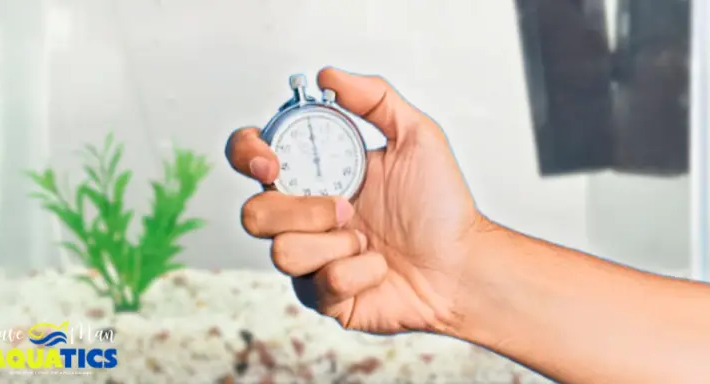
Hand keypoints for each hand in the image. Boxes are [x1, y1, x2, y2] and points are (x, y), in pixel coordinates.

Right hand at [225, 67, 482, 334]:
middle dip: (302, 211)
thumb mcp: (417, 137)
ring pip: (282, 253)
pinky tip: (380, 266)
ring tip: (370, 240)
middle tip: (348, 207)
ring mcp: (311, 259)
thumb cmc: (441, 207)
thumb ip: (375, 98)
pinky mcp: (323, 297)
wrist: (461, 265)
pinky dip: (361, 272)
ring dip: (336, 244)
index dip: (248, 155)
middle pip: (253, 214)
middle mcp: (304, 218)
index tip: (272, 161)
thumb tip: (328, 76)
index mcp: (315, 176)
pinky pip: (320, 286)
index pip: (254, 158)